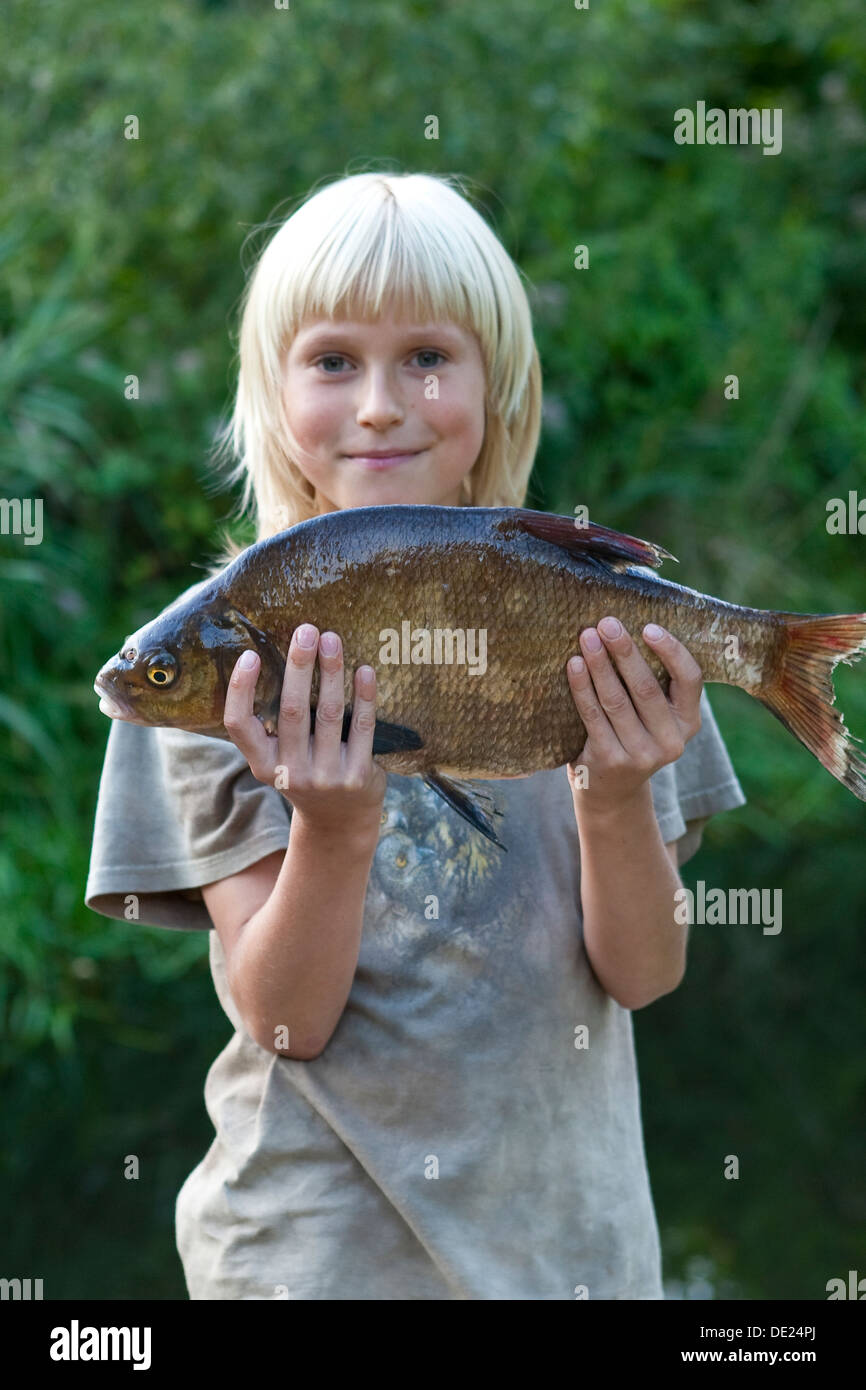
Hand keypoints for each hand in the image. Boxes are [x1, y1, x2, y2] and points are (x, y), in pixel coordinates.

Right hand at [223, 623, 386, 834]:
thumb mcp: (279, 759)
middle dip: (299, 666)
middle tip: (306, 630)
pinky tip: (365, 671)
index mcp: (262, 764)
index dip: (241, 689)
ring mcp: (326, 776)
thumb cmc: (306, 774)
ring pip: (328, 712)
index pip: (239, 725)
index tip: (250, 655)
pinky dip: (364, 696)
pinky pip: (362, 727)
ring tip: (332, 639)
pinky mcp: (358, 775)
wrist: (340, 822)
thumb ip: (275, 724)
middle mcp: (290, 772)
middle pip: (290, 709)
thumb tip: (284, 658)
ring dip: (331, 671)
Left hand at [565, 617, 702, 811]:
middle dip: (625, 651)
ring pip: (616, 700)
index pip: (689, 680)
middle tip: (607, 623)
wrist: (612, 792)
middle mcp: (671, 741)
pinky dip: (582, 687)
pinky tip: (574, 665)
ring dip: (599, 664)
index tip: (648, 627)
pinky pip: (593, 715)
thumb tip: (627, 630)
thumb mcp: (655, 718)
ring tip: (586, 637)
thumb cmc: (632, 737)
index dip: (671, 651)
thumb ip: (654, 684)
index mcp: (689, 723)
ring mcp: (641, 754)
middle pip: (646, 687)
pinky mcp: (610, 759)